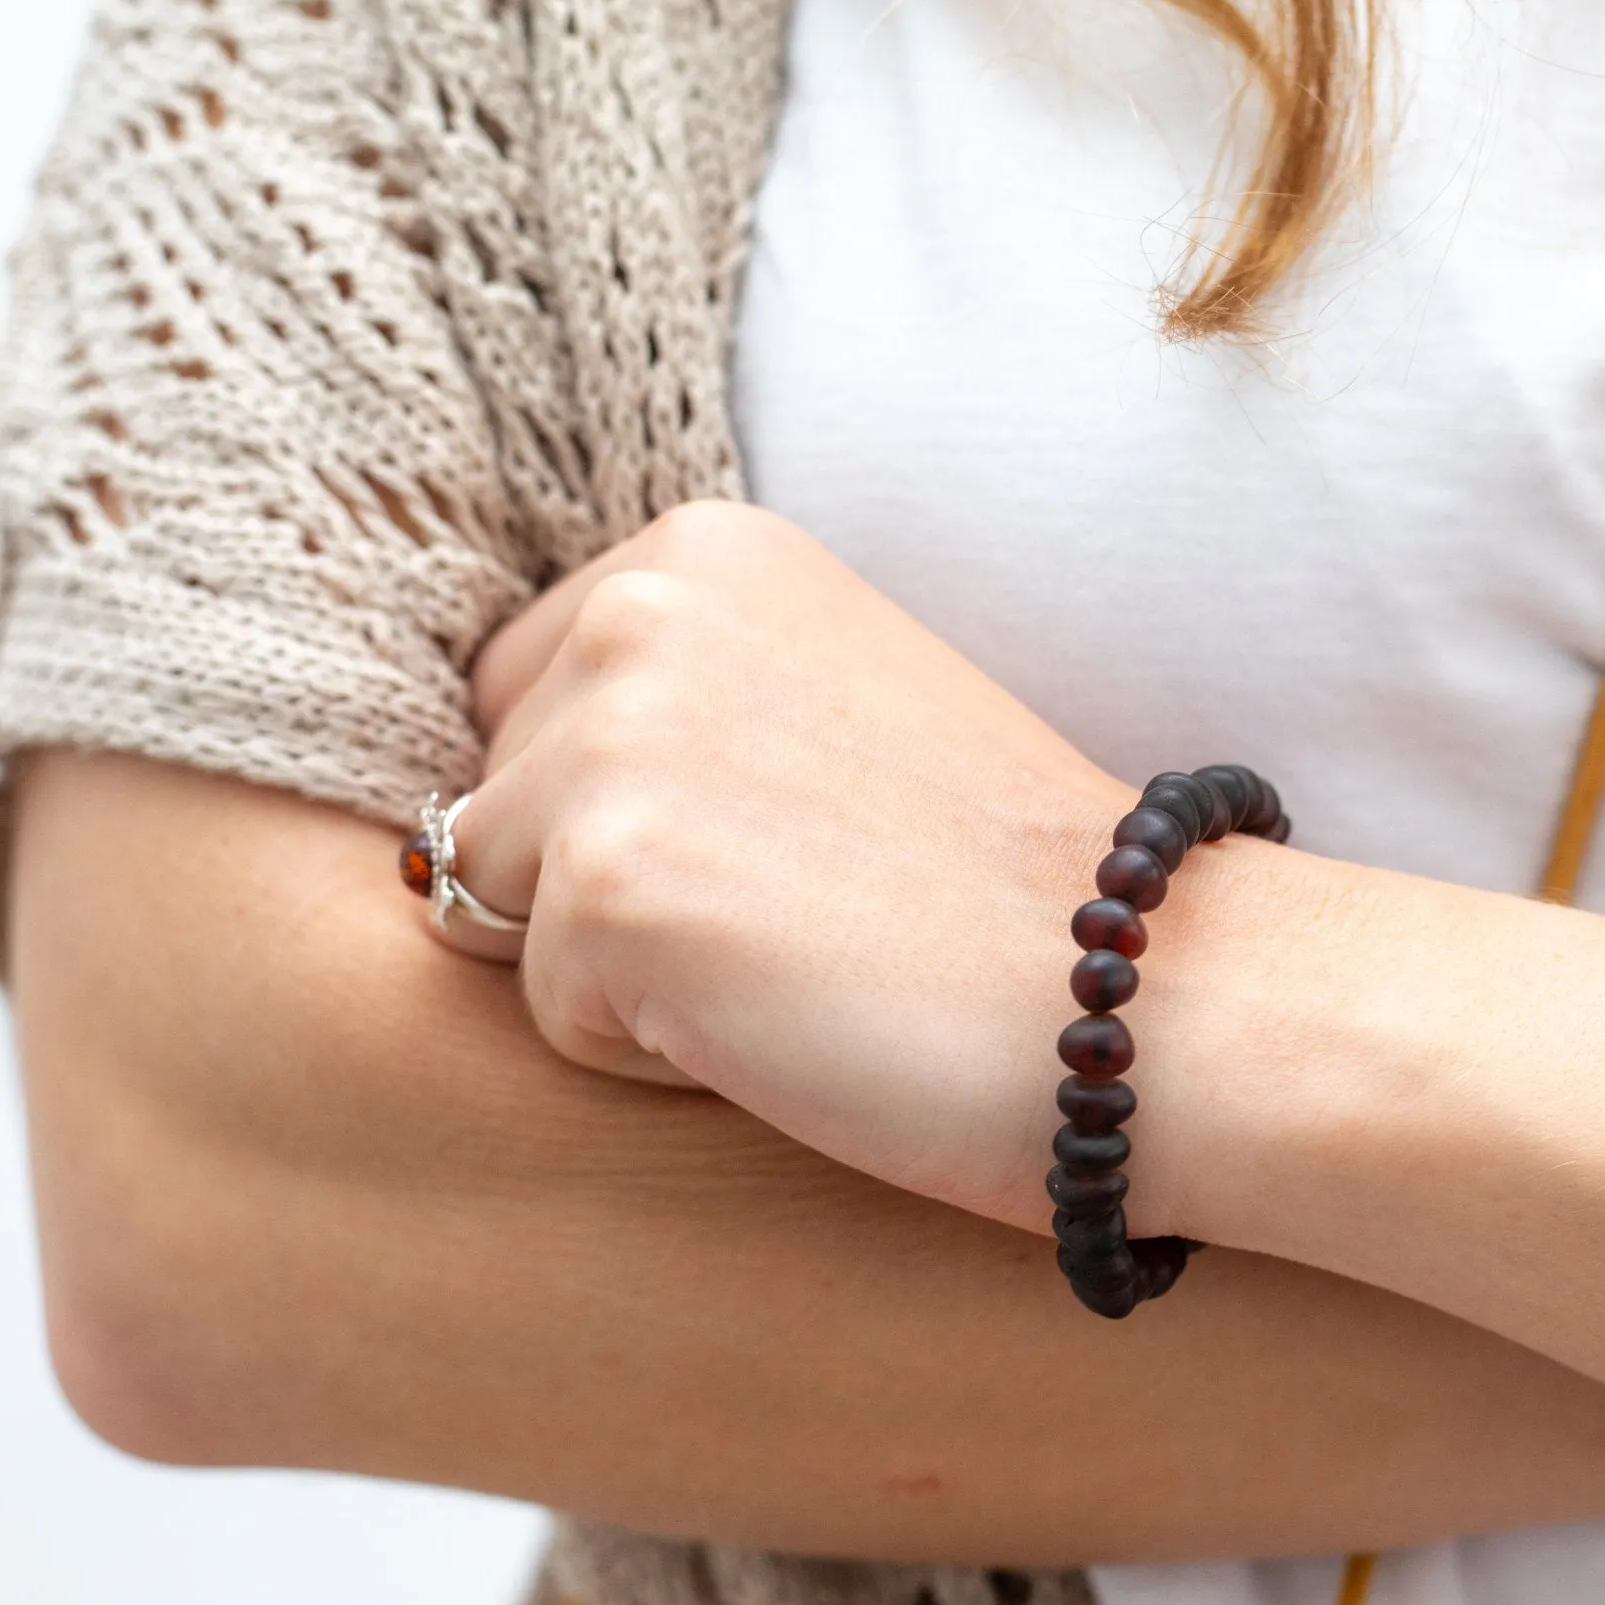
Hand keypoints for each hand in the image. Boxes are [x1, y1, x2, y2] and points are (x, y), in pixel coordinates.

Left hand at [448, 501, 1131, 1215]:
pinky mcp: (607, 885)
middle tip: (807, 907)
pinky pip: (544, 1019)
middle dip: (605, 888)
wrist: (1153, 986)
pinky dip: (653, 1057)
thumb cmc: (1008, 885)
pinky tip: (797, 1018)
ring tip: (797, 959)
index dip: (633, 810)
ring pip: (495, 911)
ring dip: (620, 972)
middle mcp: (637, 609)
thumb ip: (669, 701)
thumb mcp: (829, 705)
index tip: (798, 838)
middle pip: (487, 805)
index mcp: (699, 548)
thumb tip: (451, 806)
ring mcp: (611, 743)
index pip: (516, 704)